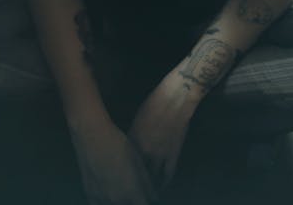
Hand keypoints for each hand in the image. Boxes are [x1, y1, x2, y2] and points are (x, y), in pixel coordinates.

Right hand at [71, 121, 157, 204]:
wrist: (92, 135)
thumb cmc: (117, 143)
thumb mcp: (137, 160)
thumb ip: (146, 182)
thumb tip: (153, 195)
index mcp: (131, 191)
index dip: (149, 199)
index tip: (150, 194)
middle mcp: (116, 199)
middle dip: (136, 200)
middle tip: (137, 190)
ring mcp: (101, 198)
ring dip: (123, 201)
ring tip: (123, 188)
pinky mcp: (90, 195)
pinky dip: (107, 202)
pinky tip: (110, 193)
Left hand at [128, 72, 197, 189]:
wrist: (175, 98)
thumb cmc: (155, 103)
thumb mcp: (138, 118)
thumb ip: (133, 135)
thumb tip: (129, 147)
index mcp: (132, 139)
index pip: (122, 162)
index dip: (120, 173)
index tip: (117, 180)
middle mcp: (143, 150)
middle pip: (135, 174)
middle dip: (132, 184)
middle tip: (129, 192)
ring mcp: (159, 153)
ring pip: (151, 178)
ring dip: (148, 188)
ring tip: (144, 195)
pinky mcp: (173, 154)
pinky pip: (167, 175)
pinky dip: (163, 184)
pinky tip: (160, 188)